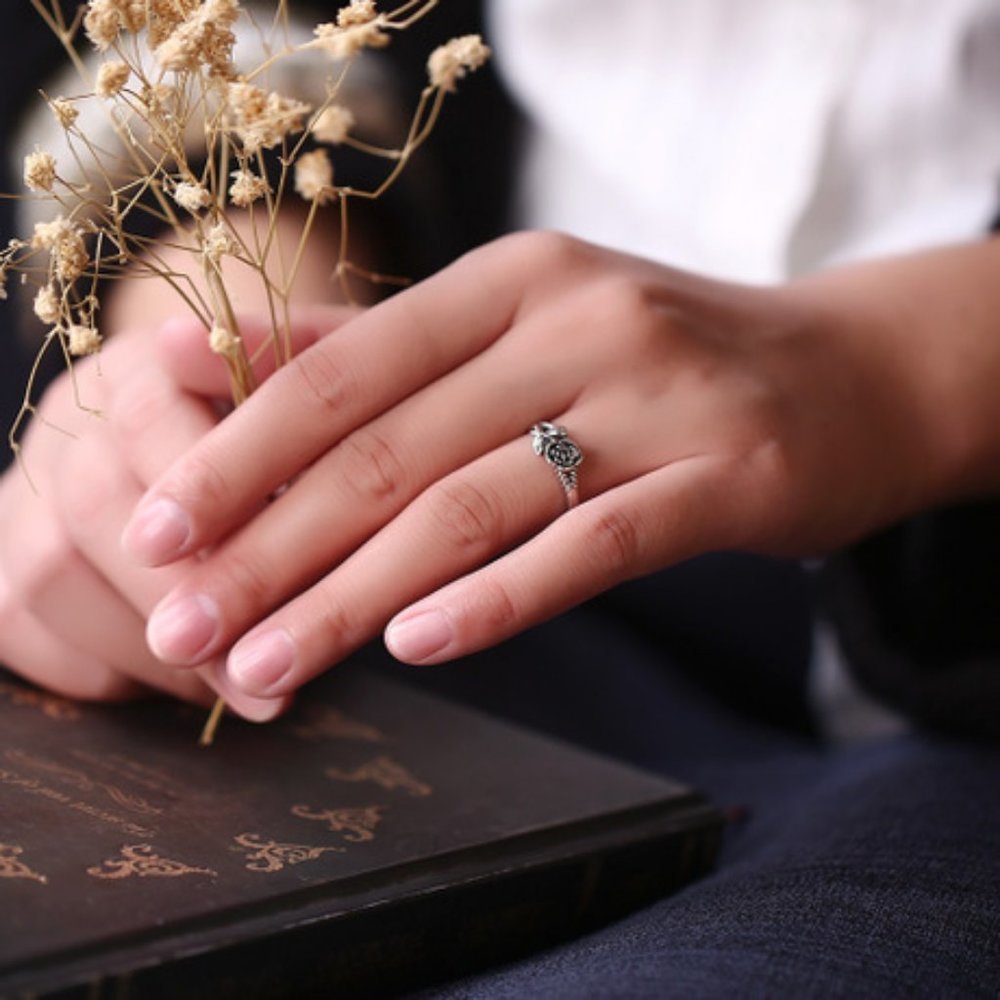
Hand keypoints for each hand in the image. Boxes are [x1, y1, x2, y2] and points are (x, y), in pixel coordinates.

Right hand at [0, 307, 348, 715]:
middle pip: (93, 501)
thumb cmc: (285, 448)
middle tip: (267, 658)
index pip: (147, 415)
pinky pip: (20, 625)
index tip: (282, 555)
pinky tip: (186, 682)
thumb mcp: (306, 408)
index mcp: (140, 370)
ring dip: (148, 645)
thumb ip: (275, 381)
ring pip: (49, 573)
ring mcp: (25, 497)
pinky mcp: (4, 570)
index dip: (208, 491)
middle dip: (188, 592)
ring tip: (238, 682)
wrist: (211, 475)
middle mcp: (69, 426)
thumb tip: (188, 347)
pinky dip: (107, 668)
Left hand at [123, 231, 981, 711]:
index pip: (343, 370)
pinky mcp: (725, 474)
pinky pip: (590, 543)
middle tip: (181, 628)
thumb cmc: (668, 360)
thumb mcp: (532, 323)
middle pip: (387, 449)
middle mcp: (575, 320)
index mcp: (511, 279)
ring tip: (265, 668)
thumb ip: (397, 347)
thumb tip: (248, 368)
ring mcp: (656, 394)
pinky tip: (417, 646)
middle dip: (268, 547)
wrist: (851, 372)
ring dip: (352, 598)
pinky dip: (496, 599)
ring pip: (470, 507)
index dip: (237, 453)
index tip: (155, 531)